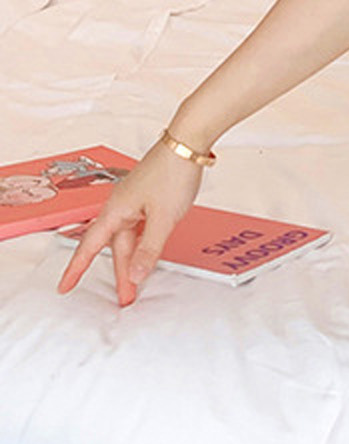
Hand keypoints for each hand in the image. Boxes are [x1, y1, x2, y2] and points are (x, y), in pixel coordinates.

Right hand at [57, 142, 203, 305]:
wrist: (187, 145)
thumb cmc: (172, 173)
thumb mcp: (163, 218)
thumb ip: (149, 249)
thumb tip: (134, 274)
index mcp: (115, 211)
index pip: (90, 247)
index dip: (76, 269)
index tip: (65, 286)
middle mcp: (120, 207)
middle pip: (115, 247)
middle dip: (120, 274)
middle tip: (125, 297)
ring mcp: (135, 203)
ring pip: (130, 239)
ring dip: (134, 261)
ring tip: (139, 283)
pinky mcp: (149, 199)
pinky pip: (141, 229)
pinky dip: (143, 245)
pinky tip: (148, 255)